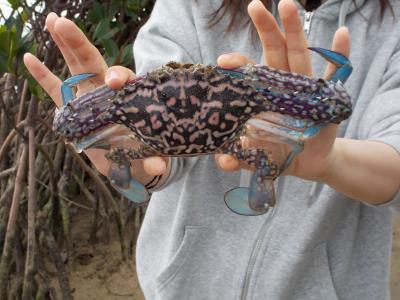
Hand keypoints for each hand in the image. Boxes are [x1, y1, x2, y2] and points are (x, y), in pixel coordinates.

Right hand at [24, 12, 166, 176]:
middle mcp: (106, 93)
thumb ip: (151, 161)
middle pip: (93, 63)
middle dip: (79, 44)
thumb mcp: (146, 158)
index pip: (124, 80)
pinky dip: (42, 75)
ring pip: (74, 68)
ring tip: (51, 20)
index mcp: (126, 100)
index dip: (120, 76)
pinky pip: (55, 89)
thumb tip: (158, 168)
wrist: (126, 162)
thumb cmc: (140, 155)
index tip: (115, 81)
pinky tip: (28, 57)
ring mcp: (87, 98)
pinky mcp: (72, 109)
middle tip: (63, 22)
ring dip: (64, 46)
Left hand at [215, 0, 349, 181]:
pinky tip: (343, 32)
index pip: (252, 73)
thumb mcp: (257, 156)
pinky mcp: (327, 98)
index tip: (224, 61)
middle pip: (275, 52)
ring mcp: (307, 88)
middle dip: (266, 30)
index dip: (240, 65)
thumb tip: (223, 162)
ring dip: (295, 31)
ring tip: (288, 5)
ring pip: (300, 55)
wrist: (307, 162)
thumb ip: (241, 157)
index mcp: (265, 94)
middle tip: (254, 6)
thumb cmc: (278, 151)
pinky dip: (341, 53)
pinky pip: (336, 74)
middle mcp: (285, 85)